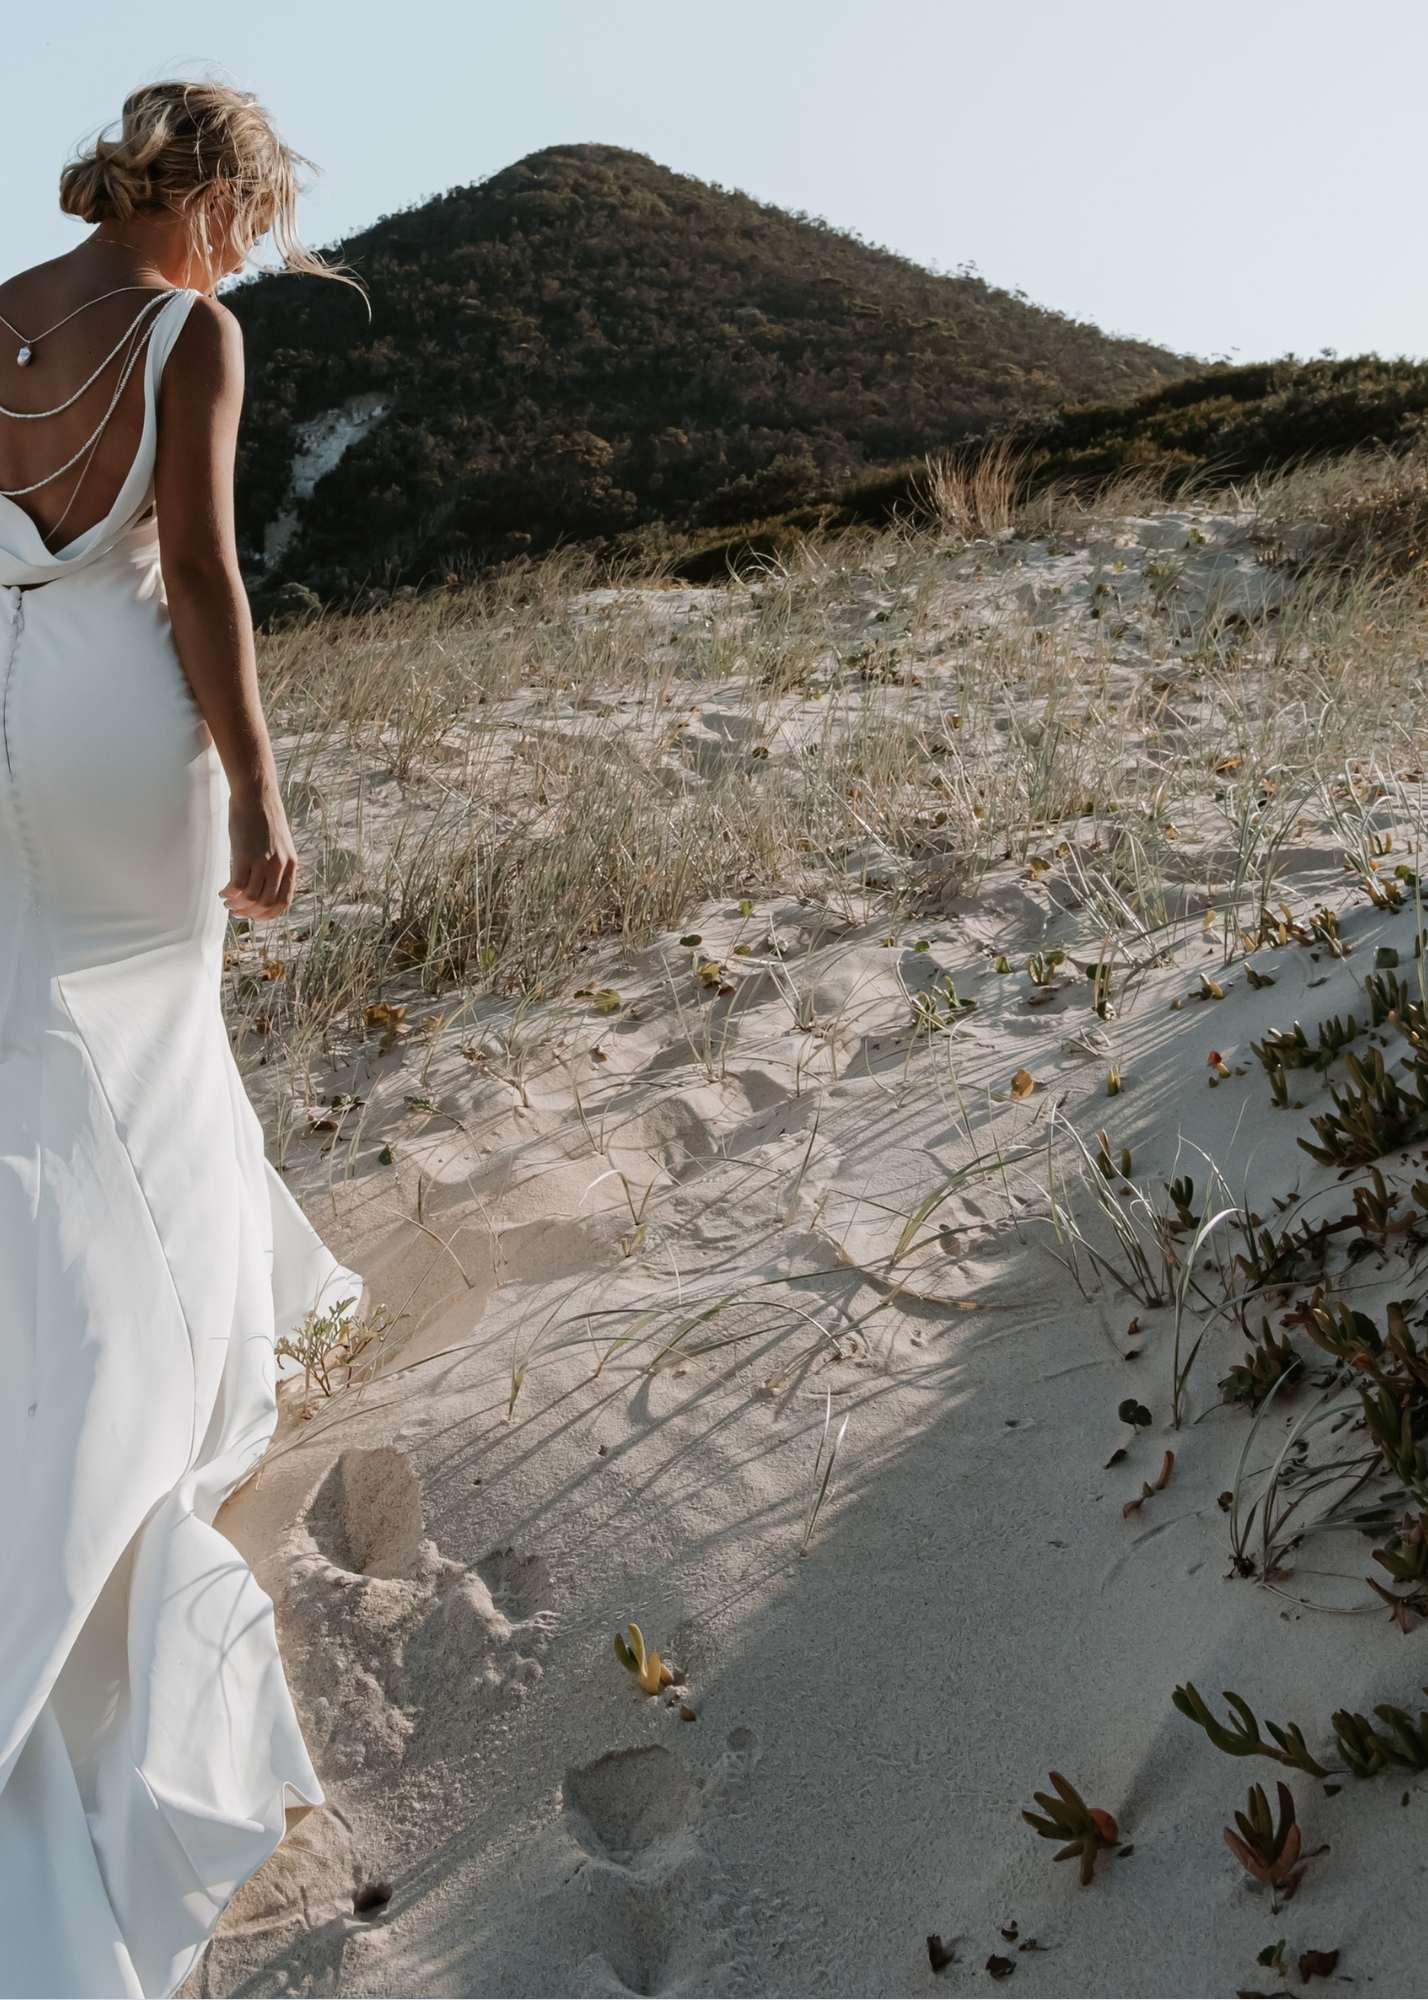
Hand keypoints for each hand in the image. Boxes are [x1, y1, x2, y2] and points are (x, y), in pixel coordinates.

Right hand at [222, 790, 297, 920]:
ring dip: (237, 905)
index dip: (268, 914)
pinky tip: (223, 892)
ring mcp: (264, 861)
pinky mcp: (246, 855)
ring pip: (251, 898)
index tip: (255, 916)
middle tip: (236, 911)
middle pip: (267, 903)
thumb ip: (276, 863)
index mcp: (291, 864)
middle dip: (250, 913)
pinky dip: (229, 894)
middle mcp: (280, 865)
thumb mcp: (279, 843)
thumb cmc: (263, 817)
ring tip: (227, 902)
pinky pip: (237, 885)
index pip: (284, 901)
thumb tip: (265, 883)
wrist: (256, 794)